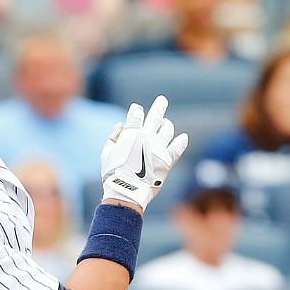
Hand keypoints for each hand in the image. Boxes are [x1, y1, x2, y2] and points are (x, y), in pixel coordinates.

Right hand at [99, 94, 188, 210]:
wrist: (127, 190)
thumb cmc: (113, 173)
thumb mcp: (106, 154)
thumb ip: (113, 137)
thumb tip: (121, 125)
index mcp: (130, 134)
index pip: (135, 115)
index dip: (136, 110)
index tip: (136, 108)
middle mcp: (146, 137)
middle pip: (155, 116)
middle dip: (159, 106)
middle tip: (162, 99)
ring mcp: (158, 147)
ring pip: (167, 129)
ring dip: (166, 125)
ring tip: (165, 123)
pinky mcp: (168, 159)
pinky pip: (178, 147)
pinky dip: (181, 141)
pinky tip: (183, 137)